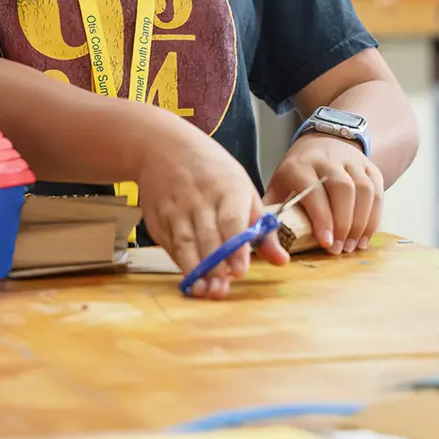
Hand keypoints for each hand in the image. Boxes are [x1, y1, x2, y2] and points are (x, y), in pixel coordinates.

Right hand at [132, 112, 288, 299]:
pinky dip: (179, 262)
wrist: (164, 147)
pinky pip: (169, 245)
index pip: (231, 221)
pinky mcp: (157, 218)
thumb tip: (281, 261)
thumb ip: (262, 228)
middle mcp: (199, 199)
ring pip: (185, 244)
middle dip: (214, 266)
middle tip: (222, 291)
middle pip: (207, 237)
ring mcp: (175, 208)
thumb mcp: (243, 190)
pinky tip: (190, 278)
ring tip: (205, 291)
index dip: (235, 248)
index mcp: (227, 189)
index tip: (240, 271)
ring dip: (195, 270)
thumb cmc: (212, 171)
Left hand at [265, 134, 382, 254]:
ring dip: (361, 222)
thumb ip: (272, 213)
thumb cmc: (296, 175)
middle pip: (342, 188)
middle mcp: (327, 159)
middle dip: (343, 222)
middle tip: (339, 249)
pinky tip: (364, 236)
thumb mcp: (279, 187)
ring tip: (352, 246)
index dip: (321, 217)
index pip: (313, 190)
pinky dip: (374, 216)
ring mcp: (351, 161)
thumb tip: (265, 244)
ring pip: (363, 189)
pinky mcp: (369, 166)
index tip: (325, 243)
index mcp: (300, 166)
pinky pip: (377, 190)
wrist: (321, 143)